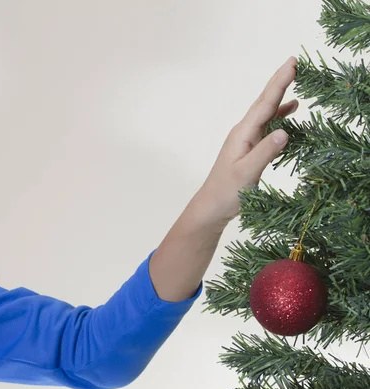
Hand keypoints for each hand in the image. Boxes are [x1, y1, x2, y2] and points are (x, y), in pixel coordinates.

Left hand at [197, 56, 298, 226]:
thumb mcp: (247, 173)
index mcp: (243, 134)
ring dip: (280, 96)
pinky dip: (280, 115)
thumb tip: (285, 131)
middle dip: (279, 82)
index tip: (292, 64)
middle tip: (294, 62)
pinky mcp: (249, 148)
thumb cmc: (227, 192)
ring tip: (295, 80)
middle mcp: (243, 132)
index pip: (265, 104)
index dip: (279, 83)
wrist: (212, 206)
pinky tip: (290, 111)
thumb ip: (265, 152)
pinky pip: (267, 125)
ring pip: (266, 112)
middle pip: (264, 102)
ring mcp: (246, 139)